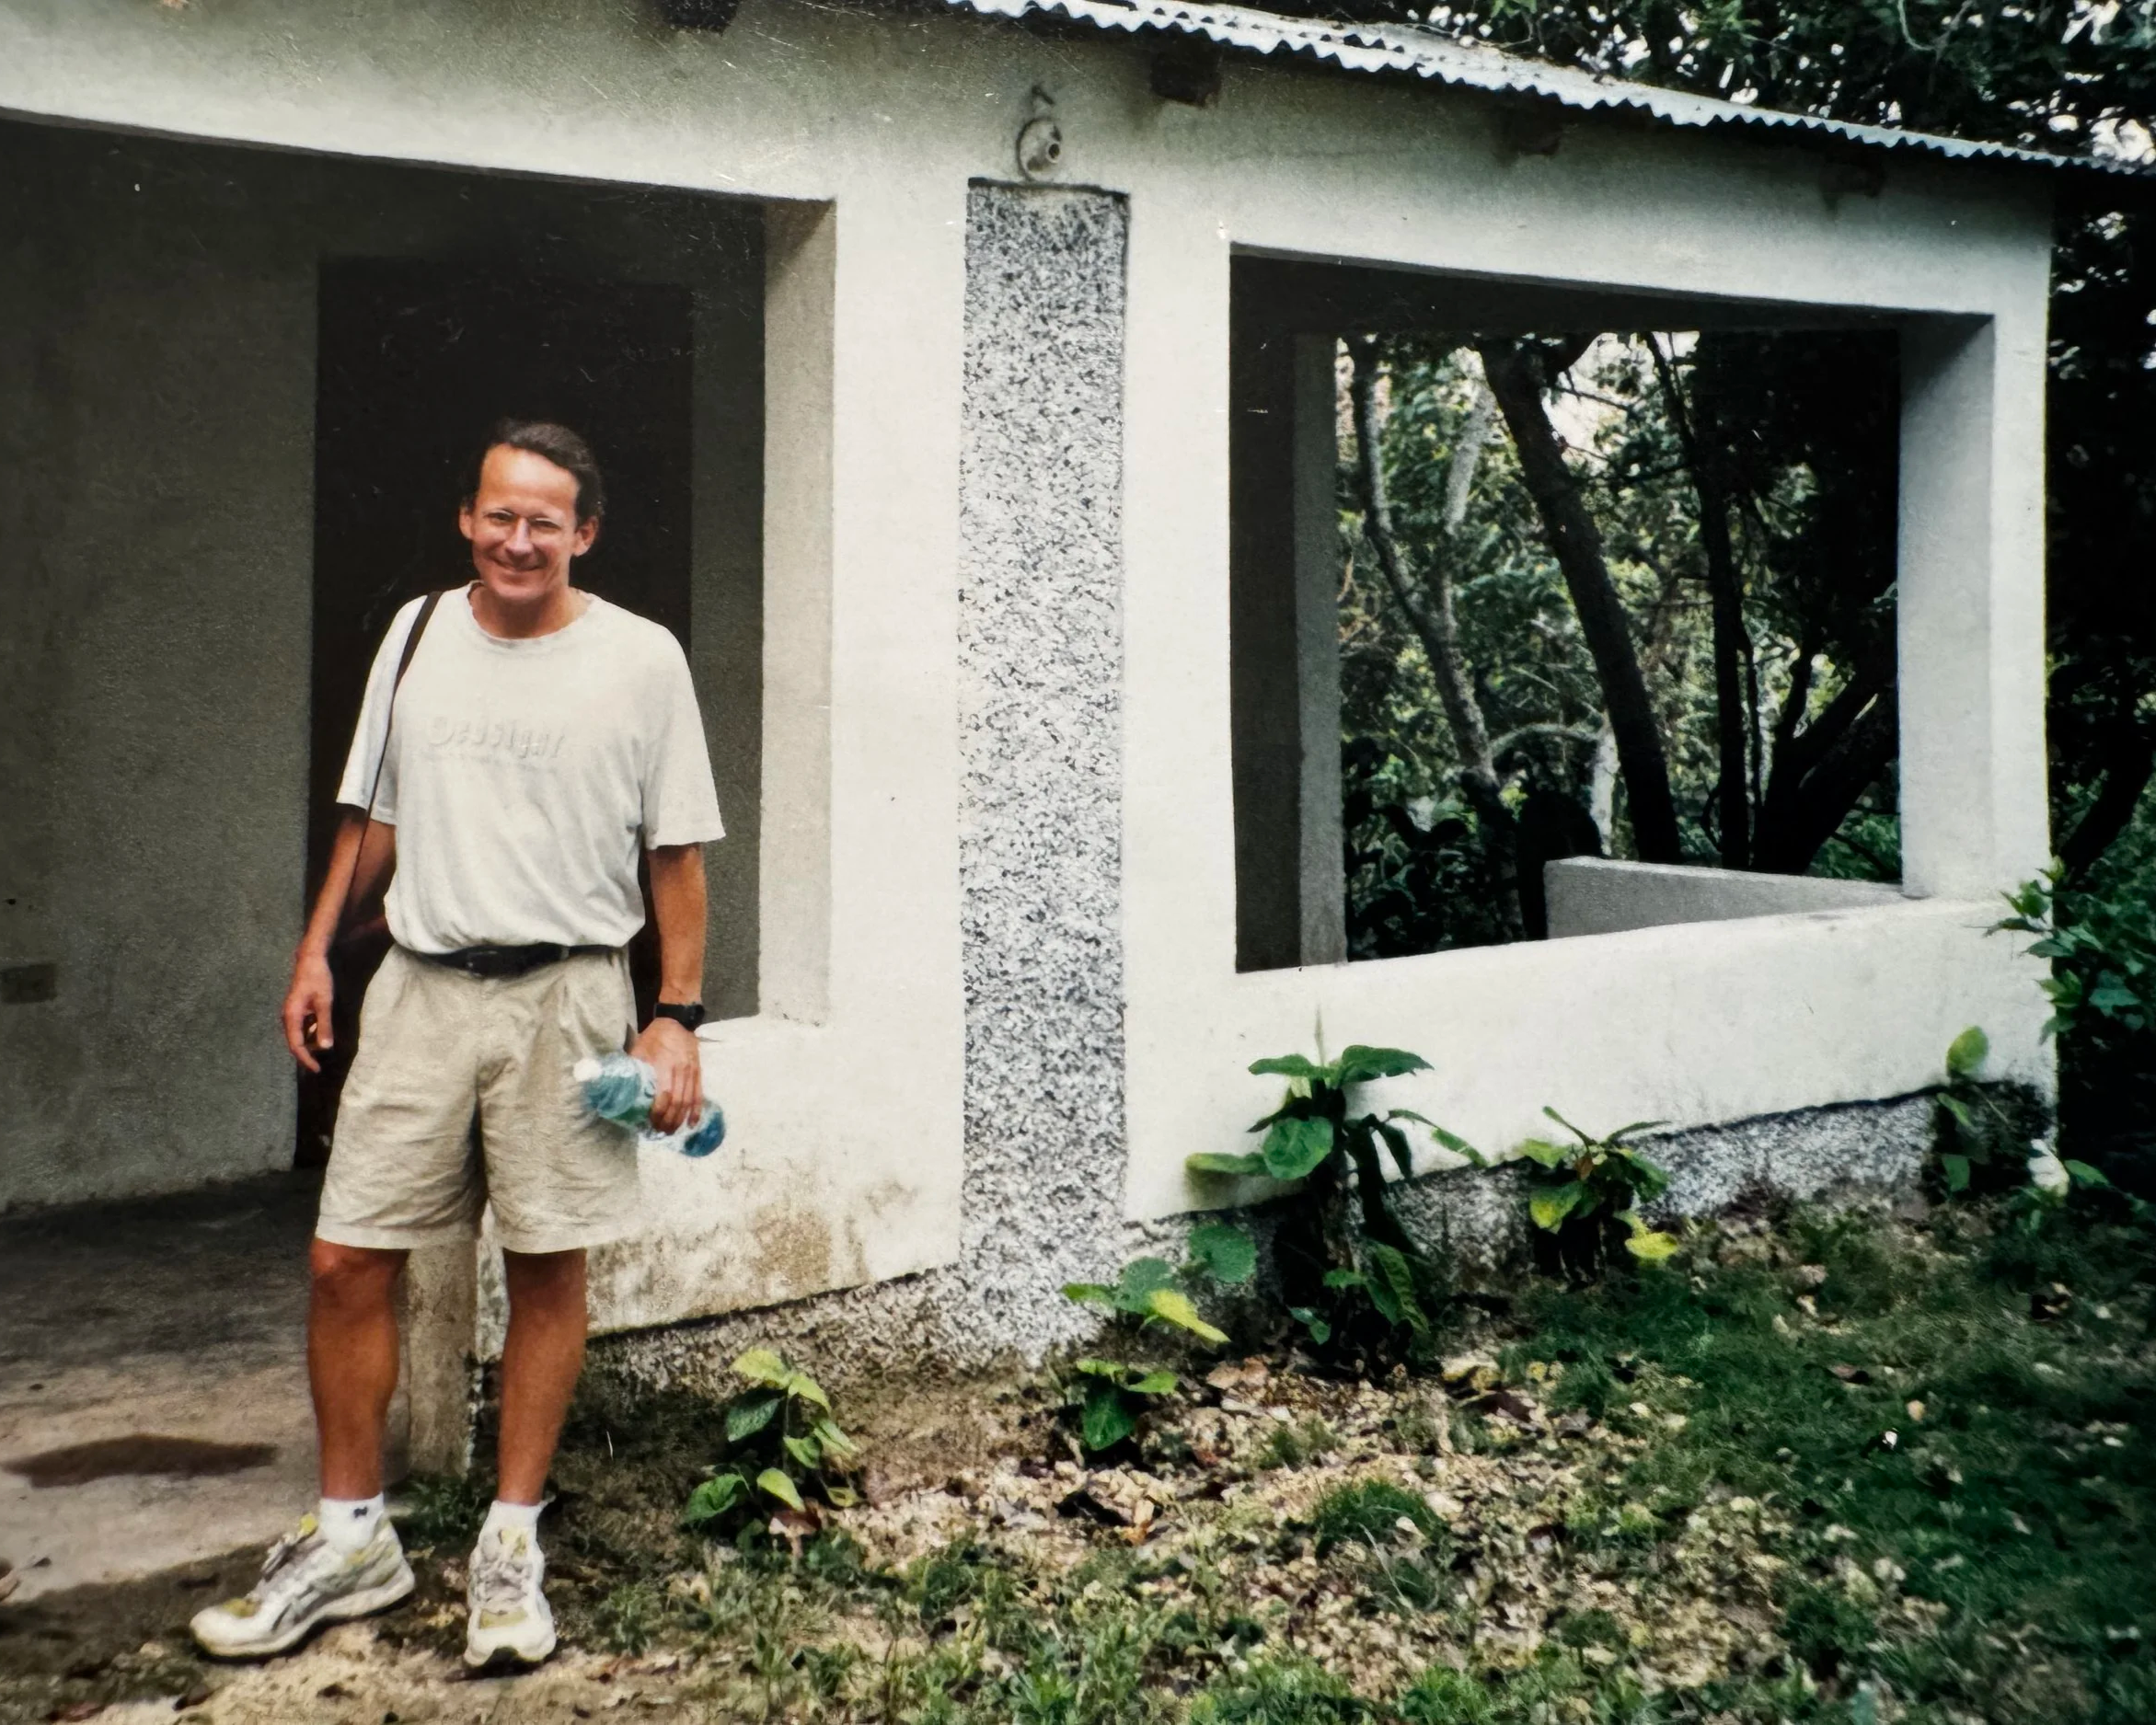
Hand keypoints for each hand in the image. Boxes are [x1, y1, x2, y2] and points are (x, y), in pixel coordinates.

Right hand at [283, 949, 334, 1073]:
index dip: (306, 1059)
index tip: (316, 1070)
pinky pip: (302, 1027)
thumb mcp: (324, 1002)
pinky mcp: (296, 1010)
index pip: (296, 1045)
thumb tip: (325, 1048)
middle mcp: (287, 1017)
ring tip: (325, 1045)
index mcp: (291, 1016)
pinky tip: (322, 1032)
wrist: (310, 960)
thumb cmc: (318, 979)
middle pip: (296, 1042)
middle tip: (321, 1064)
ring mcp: (291, 1014)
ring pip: (299, 1035)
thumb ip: (324, 1025)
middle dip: (308, 1054)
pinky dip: (312, 1033)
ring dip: (311, 1043)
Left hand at [629, 1016, 702, 1134]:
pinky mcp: (698, 1073)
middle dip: (668, 1120)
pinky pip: (699, 1095)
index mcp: (665, 1064)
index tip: (650, 1121)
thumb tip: (617, 1085)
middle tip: (659, 1131)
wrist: (678, 1022)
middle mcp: (681, 1070)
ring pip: (688, 1101)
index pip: (664, 1094)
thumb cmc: (655, 1036)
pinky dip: (696, 1111)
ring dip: (680, 1119)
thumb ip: (632, 1067)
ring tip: (671, 1131)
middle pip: (677, 1102)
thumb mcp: (639, 1048)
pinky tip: (691, 1123)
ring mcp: (691, 1072)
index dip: (658, 1111)